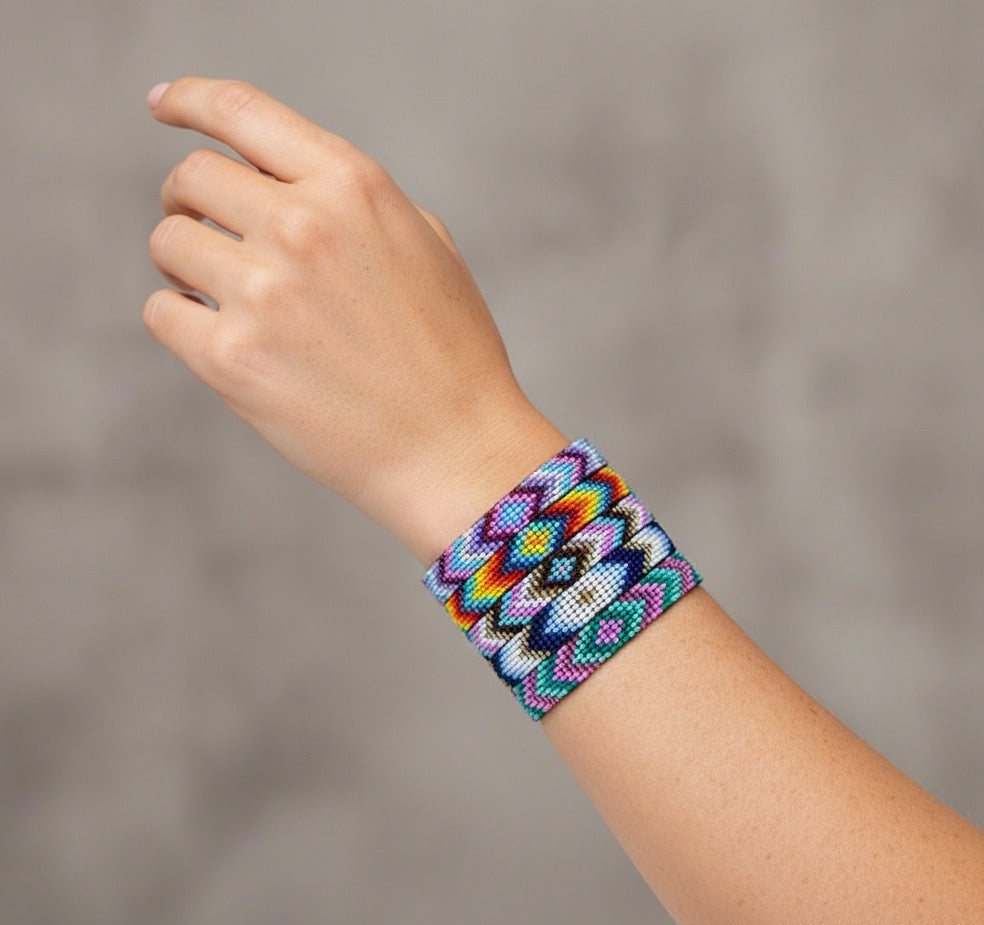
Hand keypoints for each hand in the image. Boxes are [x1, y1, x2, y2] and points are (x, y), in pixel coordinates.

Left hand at [145, 78, 566, 562]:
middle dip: (191, 201)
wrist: (453, 448)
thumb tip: (283, 183)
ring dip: (188, 265)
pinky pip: (162, 312)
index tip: (167, 106)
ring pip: (169, 242)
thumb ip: (352, 200)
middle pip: (192, 178)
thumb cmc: (450, 352)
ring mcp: (263, 292)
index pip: (241, 111)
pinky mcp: (231, 358)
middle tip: (211, 233)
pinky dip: (183, 321)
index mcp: (353, 186)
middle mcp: (302, 226)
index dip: (191, 100)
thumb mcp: (426, 244)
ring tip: (227, 296)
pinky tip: (225, 338)